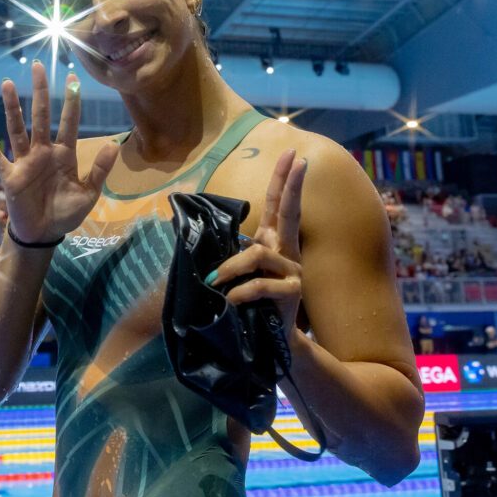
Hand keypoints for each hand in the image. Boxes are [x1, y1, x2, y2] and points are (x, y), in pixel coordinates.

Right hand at [0, 61, 119, 243]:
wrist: (44, 235)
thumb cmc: (65, 213)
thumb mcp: (88, 193)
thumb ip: (99, 169)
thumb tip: (114, 144)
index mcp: (64, 154)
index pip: (68, 122)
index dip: (71, 101)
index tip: (73, 78)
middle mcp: (43, 152)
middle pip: (40, 116)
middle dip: (39, 92)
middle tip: (37, 66)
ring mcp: (24, 162)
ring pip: (17, 128)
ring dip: (12, 107)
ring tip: (7, 84)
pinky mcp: (10, 175)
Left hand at [207, 149, 307, 336]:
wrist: (271, 340)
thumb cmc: (251, 304)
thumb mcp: (237, 273)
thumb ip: (229, 254)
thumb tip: (198, 234)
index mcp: (273, 242)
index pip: (278, 206)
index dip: (284, 180)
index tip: (294, 155)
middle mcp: (287, 252)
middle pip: (289, 212)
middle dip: (292, 185)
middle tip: (298, 159)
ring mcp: (292, 271)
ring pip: (257, 254)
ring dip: (230, 267)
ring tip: (213, 282)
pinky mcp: (292, 292)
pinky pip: (259, 284)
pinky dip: (239, 292)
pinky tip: (230, 301)